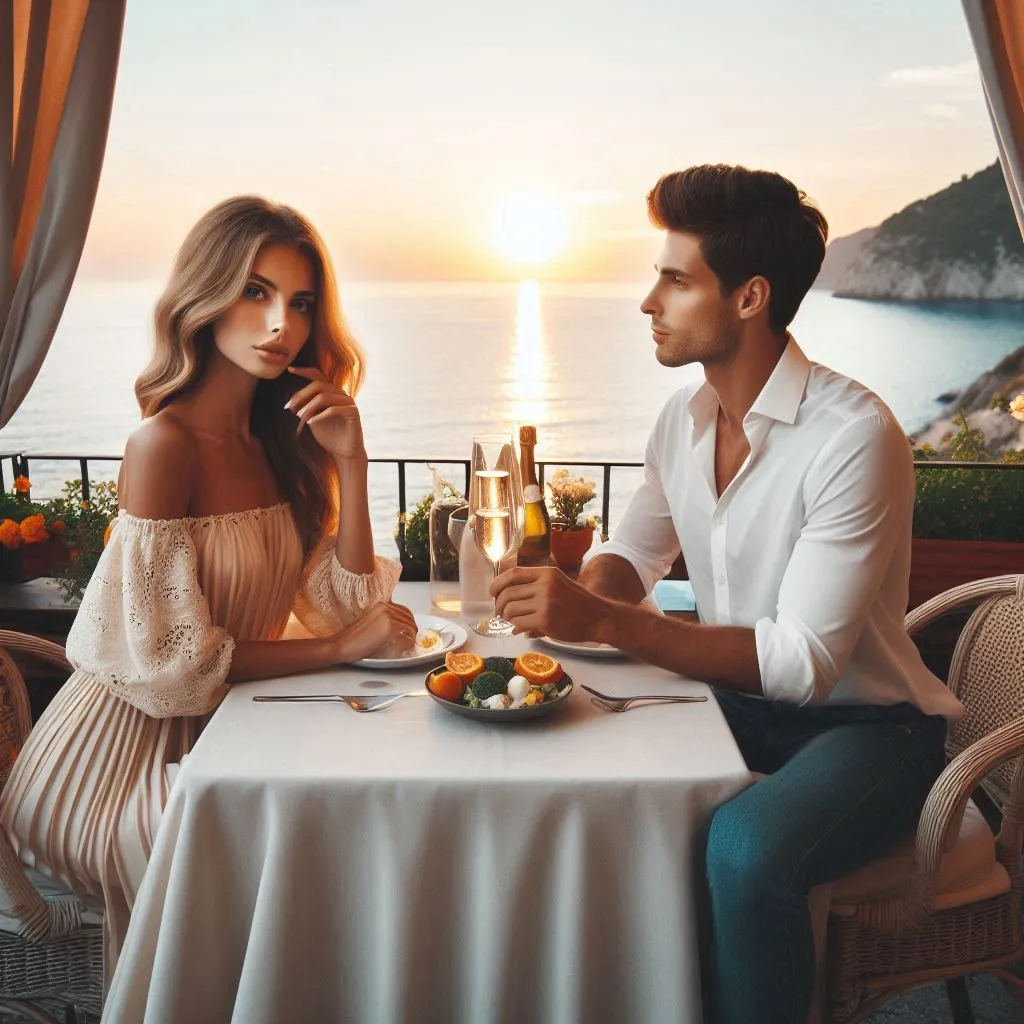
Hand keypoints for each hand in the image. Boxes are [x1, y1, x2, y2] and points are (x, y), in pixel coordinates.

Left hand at [285, 366, 365, 460]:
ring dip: (308, 408)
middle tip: (289, 408)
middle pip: (318, 385)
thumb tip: (292, 400)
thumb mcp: (312, 419)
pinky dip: (319, 416)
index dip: (304, 371)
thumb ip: (306, 407)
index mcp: (331, 392)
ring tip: (299, 419)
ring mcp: (348, 402)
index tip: (289, 370)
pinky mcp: (353, 412)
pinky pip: (333, 409)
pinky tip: (310, 423)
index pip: (318, 376)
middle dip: (301, 395)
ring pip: (324, 397)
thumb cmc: (329, 436)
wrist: (344, 453)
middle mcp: (341, 394)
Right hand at [333, 601, 417, 661]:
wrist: (341, 645)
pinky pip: (408, 635)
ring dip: (410, 637)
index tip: (407, 631)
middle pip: (410, 618)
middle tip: (408, 640)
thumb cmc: (353, 638)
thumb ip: (385, 619)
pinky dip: (408, 643)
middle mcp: (386, 606)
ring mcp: (389, 615)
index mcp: (381, 604)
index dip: (407, 623)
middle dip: (411, 630)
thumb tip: (401, 625)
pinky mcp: (390, 627)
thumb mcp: (371, 622)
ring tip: (404, 646)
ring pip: (411, 626)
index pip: (404, 610)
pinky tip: (401, 649)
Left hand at [491, 566, 605, 640]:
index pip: (513, 574)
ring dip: (508, 618)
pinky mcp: (545, 619)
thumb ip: (536, 587)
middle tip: (501, 613)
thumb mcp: (559, 584)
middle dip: (499, 605)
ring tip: (513, 622)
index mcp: (547, 572)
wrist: (599, 616)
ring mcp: (545, 602)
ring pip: (510, 609)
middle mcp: (544, 584)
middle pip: (508, 593)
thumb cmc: (578, 603)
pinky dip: (516, 627)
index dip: (498, 583)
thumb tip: (509, 601)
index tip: (492, 592)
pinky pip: (519, 623)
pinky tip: (522, 629)